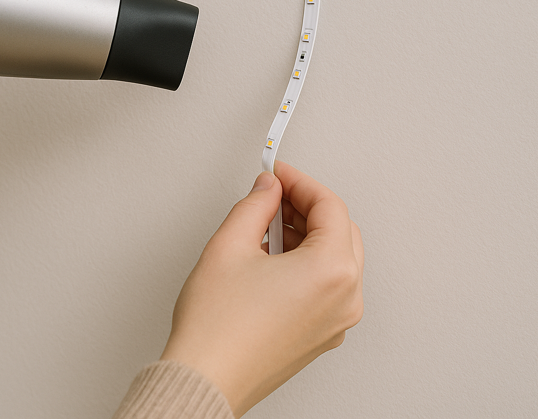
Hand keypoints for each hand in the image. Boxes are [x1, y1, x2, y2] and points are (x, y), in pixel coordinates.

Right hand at [159, 161, 363, 416]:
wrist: (206, 379)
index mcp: (331, 272)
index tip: (278, 173)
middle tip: (273, 195)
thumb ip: (255, 206)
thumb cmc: (217, 328)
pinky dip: (306, 263)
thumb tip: (268, 190)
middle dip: (306, 207)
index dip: (300, 182)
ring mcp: (336, 321)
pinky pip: (326, 286)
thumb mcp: (230, 245)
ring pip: (335, 259)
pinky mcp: (322, 335)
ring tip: (266, 227)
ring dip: (306, 235)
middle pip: (340, 231)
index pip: (330, 206)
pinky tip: (271, 258)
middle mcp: (345, 298)